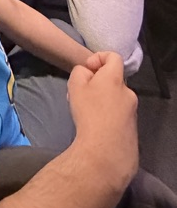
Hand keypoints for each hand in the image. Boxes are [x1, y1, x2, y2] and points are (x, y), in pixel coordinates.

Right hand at [67, 52, 137, 192]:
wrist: (105, 151)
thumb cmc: (88, 113)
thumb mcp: (75, 85)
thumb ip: (80, 72)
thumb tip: (88, 74)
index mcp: (115, 78)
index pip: (113, 57)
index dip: (99, 57)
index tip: (87, 70)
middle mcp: (128, 92)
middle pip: (113, 80)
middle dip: (97, 83)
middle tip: (81, 94)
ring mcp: (132, 111)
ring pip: (115, 98)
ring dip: (102, 100)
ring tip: (86, 113)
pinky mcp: (132, 128)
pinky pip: (119, 114)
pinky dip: (108, 115)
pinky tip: (96, 127)